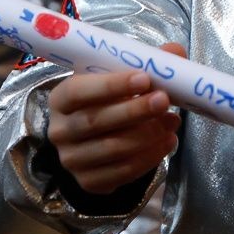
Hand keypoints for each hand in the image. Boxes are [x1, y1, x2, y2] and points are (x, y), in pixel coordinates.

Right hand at [47, 43, 184, 194]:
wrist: (93, 143)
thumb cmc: (105, 102)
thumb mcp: (116, 79)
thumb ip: (142, 63)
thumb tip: (174, 51)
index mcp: (60, 98)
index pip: (79, 91)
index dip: (111, 85)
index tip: (144, 78)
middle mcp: (59, 131)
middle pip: (96, 121)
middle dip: (134, 111)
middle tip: (165, 100)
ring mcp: (72, 160)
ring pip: (112, 149)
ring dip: (148, 135)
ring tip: (173, 122)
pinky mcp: (89, 182)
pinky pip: (122, 172)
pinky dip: (149, 158)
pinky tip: (167, 142)